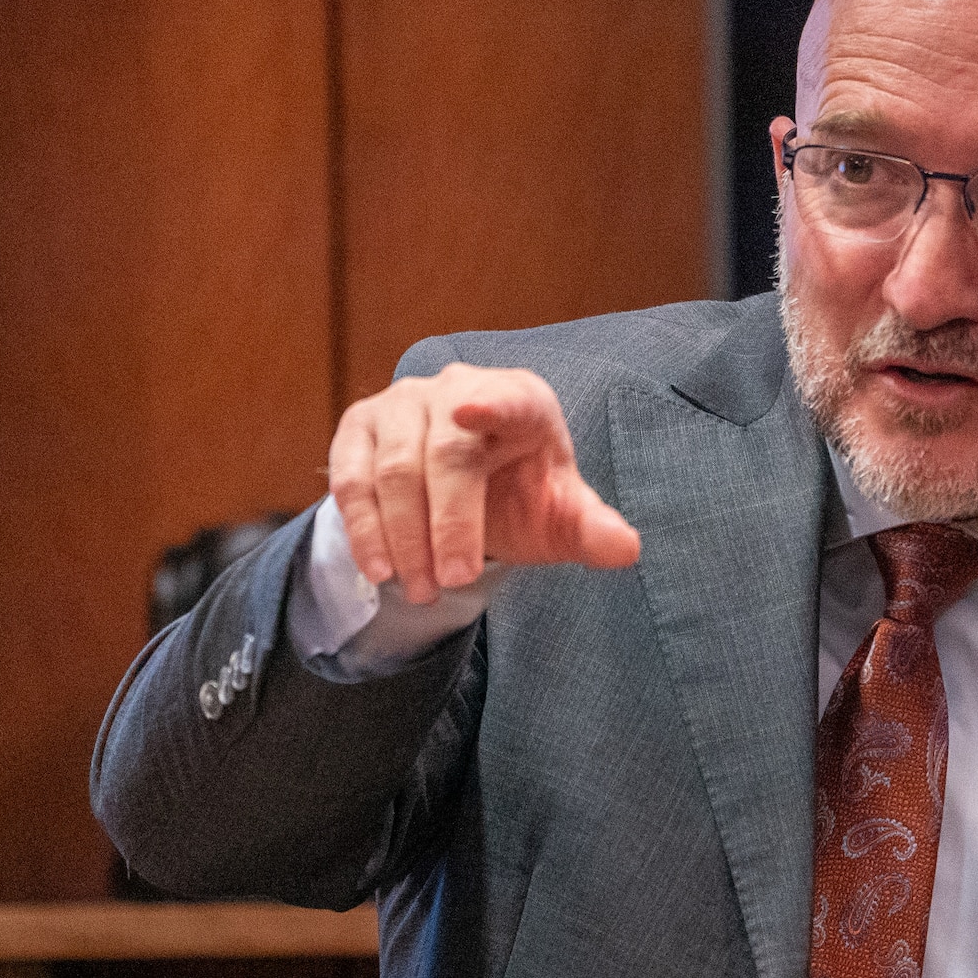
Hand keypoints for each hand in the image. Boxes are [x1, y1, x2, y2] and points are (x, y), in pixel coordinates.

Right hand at [327, 363, 641, 603]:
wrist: (465, 490)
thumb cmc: (522, 496)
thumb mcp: (558, 516)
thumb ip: (590, 530)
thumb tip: (625, 548)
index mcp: (521, 399)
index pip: (508, 398)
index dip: (492, 403)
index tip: (473, 412)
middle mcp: (457, 387)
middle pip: (445, 452)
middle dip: (449, 523)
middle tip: (455, 581)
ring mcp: (404, 403)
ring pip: (393, 468)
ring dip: (404, 537)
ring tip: (420, 589)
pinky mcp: (361, 427)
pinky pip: (352, 478)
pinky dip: (363, 528)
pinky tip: (380, 569)